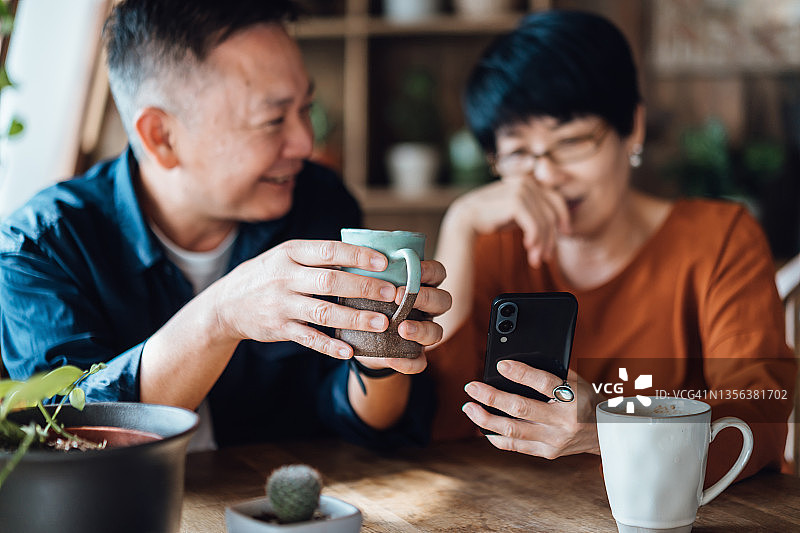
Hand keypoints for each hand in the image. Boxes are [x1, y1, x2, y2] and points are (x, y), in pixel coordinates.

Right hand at [211, 239, 400, 358]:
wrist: (226, 304)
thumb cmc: (268, 275)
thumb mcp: (286, 256)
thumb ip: (318, 257)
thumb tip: (366, 255)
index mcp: (291, 253)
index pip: (328, 251)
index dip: (357, 256)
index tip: (384, 262)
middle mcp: (285, 277)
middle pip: (330, 282)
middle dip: (364, 288)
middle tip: (392, 293)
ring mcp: (281, 304)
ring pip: (324, 313)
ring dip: (355, 319)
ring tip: (382, 323)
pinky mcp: (279, 329)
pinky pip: (308, 339)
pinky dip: (329, 346)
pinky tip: (349, 351)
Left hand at [363, 259, 450, 374]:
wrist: (358, 340)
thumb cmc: (366, 303)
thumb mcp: (369, 285)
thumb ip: (371, 275)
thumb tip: (355, 254)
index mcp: (422, 287)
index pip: (438, 273)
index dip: (430, 270)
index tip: (414, 268)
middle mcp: (428, 310)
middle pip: (443, 301)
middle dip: (425, 298)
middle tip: (398, 296)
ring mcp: (424, 334)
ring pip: (437, 332)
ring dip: (421, 330)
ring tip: (401, 329)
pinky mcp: (414, 356)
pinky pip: (420, 363)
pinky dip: (408, 362)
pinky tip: (392, 359)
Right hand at [452, 175, 569, 266]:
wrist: (466, 219)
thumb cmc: (492, 218)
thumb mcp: (518, 212)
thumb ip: (535, 210)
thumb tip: (558, 223)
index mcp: (530, 181)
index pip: (556, 200)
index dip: (564, 218)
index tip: (565, 235)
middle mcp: (527, 182)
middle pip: (552, 213)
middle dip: (551, 238)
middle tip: (546, 257)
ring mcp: (522, 190)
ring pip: (545, 222)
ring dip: (542, 244)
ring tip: (536, 260)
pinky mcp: (516, 202)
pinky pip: (535, 226)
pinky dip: (535, 240)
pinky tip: (528, 249)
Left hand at [462, 363, 601, 457]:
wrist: (605, 433)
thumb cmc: (586, 400)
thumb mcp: (577, 381)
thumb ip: (551, 372)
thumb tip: (514, 363)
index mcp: (572, 398)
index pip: (543, 383)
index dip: (520, 373)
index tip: (500, 365)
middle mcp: (563, 422)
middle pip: (521, 409)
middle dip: (492, 397)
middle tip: (471, 388)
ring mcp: (554, 440)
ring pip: (513, 430)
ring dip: (485, 419)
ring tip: (469, 407)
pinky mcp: (547, 453)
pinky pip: (516, 446)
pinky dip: (496, 437)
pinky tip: (482, 427)